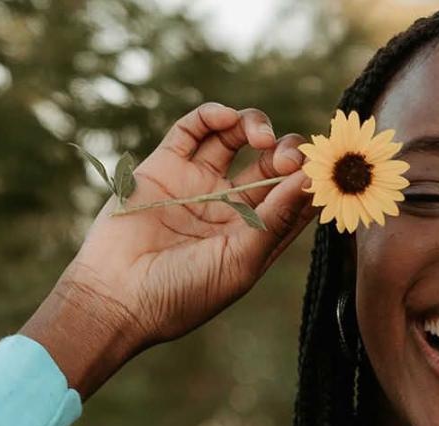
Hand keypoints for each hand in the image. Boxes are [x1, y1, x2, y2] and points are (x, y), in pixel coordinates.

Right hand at [23, 102, 317, 397]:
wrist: (116, 297)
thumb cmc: (183, 293)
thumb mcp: (241, 261)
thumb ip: (276, 219)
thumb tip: (311, 181)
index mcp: (254, 233)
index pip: (294, 195)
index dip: (311, 177)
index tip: (322, 169)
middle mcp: (229, 205)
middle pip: (270, 161)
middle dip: (286, 151)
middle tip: (286, 157)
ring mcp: (197, 183)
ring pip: (235, 137)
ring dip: (254, 125)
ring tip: (259, 137)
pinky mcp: (165, 166)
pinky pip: (193, 130)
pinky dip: (212, 116)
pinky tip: (227, 119)